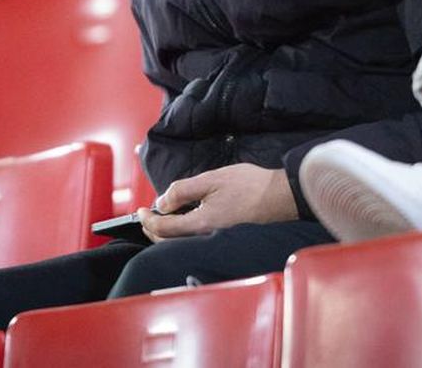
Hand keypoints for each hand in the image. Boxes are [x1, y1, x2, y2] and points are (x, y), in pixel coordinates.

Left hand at [137, 163, 298, 240]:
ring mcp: (216, 239)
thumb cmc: (250, 186)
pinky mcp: (225, 237)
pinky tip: (183, 220)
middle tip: (145, 217)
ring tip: (161, 218)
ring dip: (167, 232)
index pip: (164, 228)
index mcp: (201, 223)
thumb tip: (162, 203)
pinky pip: (195, 239)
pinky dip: (182, 232)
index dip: (148, 220)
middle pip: (170, 241)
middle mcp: (207, 237)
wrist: (281, 197)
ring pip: (182, 242)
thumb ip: (183, 191)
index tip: (140, 211)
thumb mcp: (212, 179)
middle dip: (153, 229)